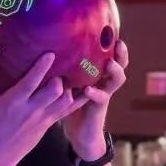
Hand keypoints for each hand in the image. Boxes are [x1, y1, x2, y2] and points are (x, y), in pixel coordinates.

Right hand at [0, 52, 74, 165]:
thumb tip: (3, 73)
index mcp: (14, 101)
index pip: (31, 81)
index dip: (42, 66)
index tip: (50, 54)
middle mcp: (32, 109)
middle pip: (55, 91)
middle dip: (59, 78)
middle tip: (59, 70)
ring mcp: (43, 119)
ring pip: (65, 102)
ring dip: (69, 89)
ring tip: (70, 78)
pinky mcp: (48, 126)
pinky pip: (65, 112)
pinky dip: (75, 101)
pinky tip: (83, 93)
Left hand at [66, 37, 128, 162]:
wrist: (79, 134)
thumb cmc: (69, 104)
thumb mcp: (67, 82)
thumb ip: (63, 68)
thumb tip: (44, 47)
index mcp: (97, 75)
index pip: (109, 56)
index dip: (113, 44)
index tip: (112, 31)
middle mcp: (104, 82)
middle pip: (120, 65)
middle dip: (121, 54)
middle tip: (118, 44)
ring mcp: (104, 95)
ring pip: (117, 80)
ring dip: (115, 71)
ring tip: (109, 64)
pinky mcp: (98, 108)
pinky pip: (101, 99)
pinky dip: (96, 93)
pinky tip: (89, 90)